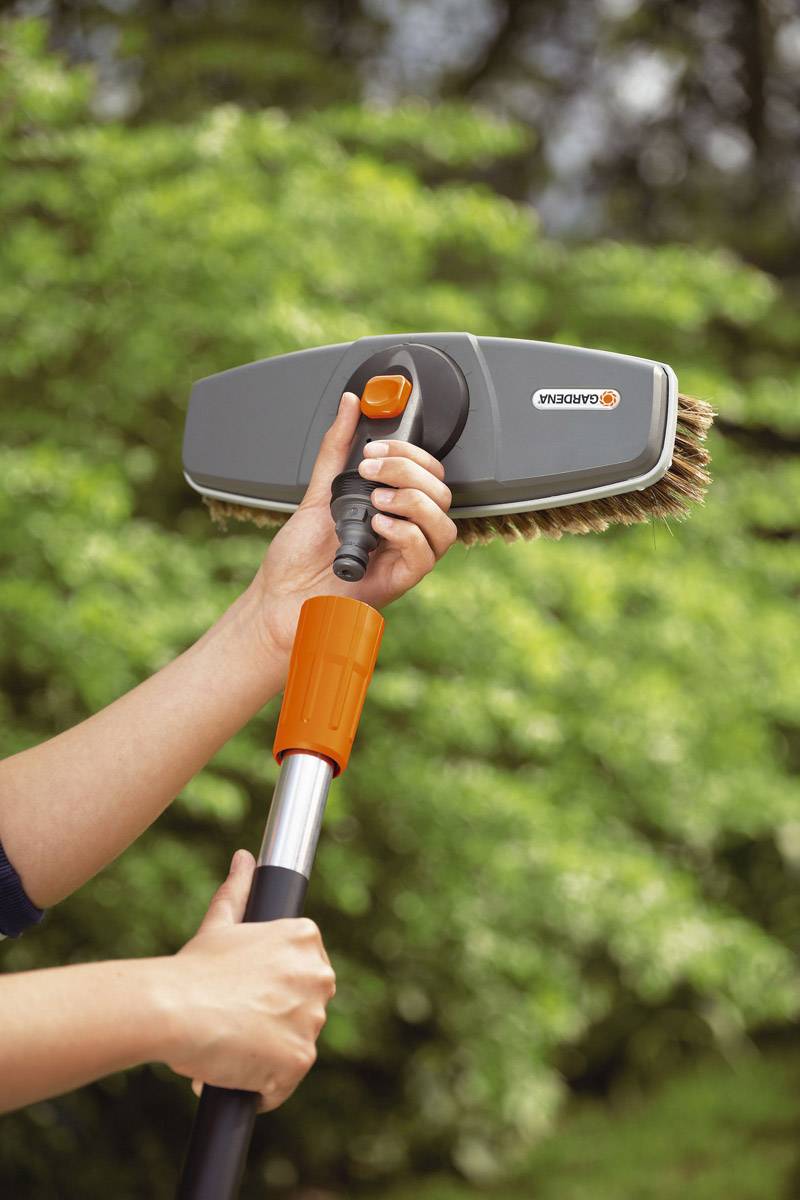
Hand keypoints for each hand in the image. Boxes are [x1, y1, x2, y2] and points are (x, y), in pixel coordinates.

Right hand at [162, 850, 334, 1110]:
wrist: (174, 1009)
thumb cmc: (193, 968)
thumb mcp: (219, 923)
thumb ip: (238, 890)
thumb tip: (245, 858)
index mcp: (304, 938)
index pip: (303, 973)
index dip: (273, 989)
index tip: (247, 996)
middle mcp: (318, 975)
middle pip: (303, 1009)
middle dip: (273, 1020)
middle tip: (233, 1020)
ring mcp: (312, 1019)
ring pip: (293, 1046)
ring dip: (266, 1054)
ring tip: (228, 1045)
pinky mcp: (300, 1059)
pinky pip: (283, 1084)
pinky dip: (262, 1087)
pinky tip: (235, 1075)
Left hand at [252, 391, 457, 660]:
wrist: (278, 599)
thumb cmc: (298, 557)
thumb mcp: (319, 491)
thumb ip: (338, 448)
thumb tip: (350, 405)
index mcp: (393, 508)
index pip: (428, 473)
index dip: (410, 453)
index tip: (376, 447)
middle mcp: (404, 532)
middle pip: (442, 493)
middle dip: (409, 471)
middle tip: (371, 470)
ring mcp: (404, 557)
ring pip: (443, 524)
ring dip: (414, 501)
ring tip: (375, 500)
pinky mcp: (400, 581)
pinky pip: (426, 555)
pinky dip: (407, 533)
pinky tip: (379, 525)